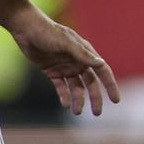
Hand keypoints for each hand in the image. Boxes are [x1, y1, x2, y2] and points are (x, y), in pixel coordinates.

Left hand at [6, 5, 120, 115]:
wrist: (27, 30)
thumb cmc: (49, 33)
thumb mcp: (66, 43)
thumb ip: (83, 54)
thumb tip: (101, 64)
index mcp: (85, 52)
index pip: (102, 70)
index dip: (110, 85)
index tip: (116, 100)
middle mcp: (77, 61)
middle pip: (90, 83)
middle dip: (95, 97)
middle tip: (97, 113)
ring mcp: (65, 67)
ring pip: (76, 87)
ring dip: (78, 99)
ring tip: (76, 111)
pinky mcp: (52, 71)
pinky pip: (61, 87)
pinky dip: (64, 96)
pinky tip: (65, 104)